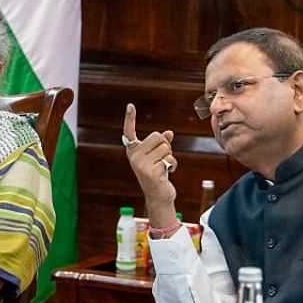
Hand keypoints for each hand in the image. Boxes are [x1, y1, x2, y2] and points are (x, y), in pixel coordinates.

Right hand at [122, 103, 178, 220]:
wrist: (158, 197)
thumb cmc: (158, 175)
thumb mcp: (158, 157)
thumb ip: (162, 144)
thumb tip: (169, 133)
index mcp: (133, 151)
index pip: (129, 132)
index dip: (130, 118)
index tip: (130, 105)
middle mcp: (134, 156)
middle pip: (157, 136)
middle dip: (166, 146)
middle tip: (162, 160)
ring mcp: (140, 164)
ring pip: (166, 147)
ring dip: (170, 157)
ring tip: (164, 168)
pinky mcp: (150, 172)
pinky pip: (169, 159)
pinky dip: (173, 165)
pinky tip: (167, 174)